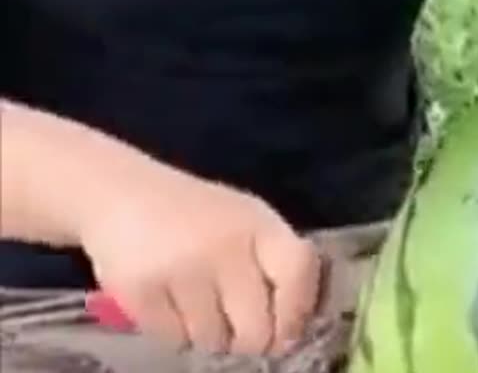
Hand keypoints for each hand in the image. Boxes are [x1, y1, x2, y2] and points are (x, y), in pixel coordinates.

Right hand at [78, 169, 321, 356]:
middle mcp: (224, 246)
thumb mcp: (248, 222)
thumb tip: (298, 327)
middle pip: (257, 328)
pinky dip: (176, 334)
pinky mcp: (140, 291)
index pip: (297, 274)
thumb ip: (277, 264)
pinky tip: (171, 306)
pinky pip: (174, 341)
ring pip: (214, 341)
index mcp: (259, 225)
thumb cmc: (197, 216)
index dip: (298, 312)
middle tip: (242, 332)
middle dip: (253, 341)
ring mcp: (181, 269)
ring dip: (212, 337)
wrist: (121, 195)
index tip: (289, 332)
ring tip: (201, 309)